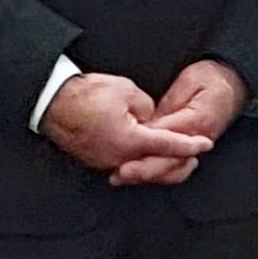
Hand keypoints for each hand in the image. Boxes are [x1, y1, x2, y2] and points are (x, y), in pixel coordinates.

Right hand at [42, 72, 212, 176]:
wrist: (52, 101)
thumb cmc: (87, 93)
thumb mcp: (127, 91)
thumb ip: (147, 108)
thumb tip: (149, 118)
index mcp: (130, 141)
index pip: (168, 145)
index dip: (190, 144)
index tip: (205, 144)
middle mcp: (119, 158)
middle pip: (156, 166)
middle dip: (177, 161)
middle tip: (194, 155)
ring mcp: (105, 161)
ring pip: (139, 167)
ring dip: (157, 161)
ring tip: (171, 152)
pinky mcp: (94, 159)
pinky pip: (123, 163)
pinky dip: (137, 159)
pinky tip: (144, 151)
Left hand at [111, 60, 248, 186]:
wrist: (232, 81)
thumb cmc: (211, 78)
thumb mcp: (188, 83)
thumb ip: (168, 106)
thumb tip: (148, 124)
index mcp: (197, 122)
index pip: (168, 140)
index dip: (144, 149)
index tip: (125, 154)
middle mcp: (198, 139)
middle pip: (170, 162)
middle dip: (144, 170)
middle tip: (121, 173)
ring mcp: (197, 145)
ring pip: (172, 168)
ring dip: (148, 175)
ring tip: (122, 177)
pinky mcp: (191, 146)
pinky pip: (174, 164)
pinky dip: (156, 171)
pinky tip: (138, 173)